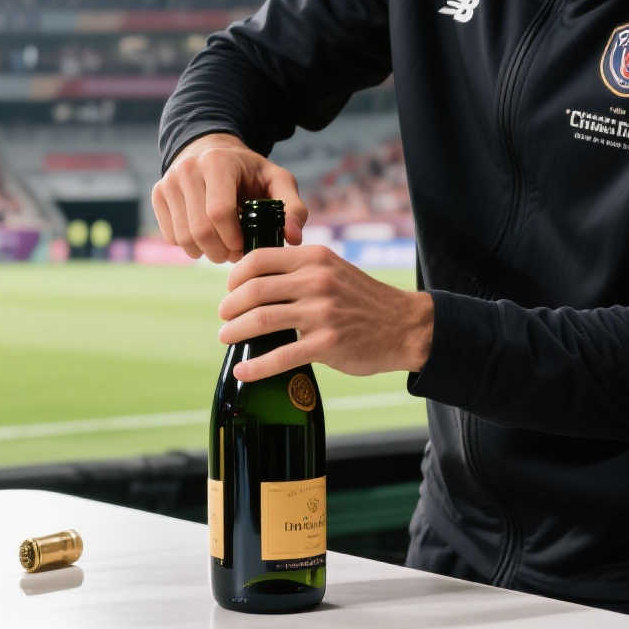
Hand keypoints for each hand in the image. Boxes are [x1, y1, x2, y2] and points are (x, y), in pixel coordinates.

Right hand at [151, 133, 306, 262]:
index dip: (232, 238)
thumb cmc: (249, 171)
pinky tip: (207, 237)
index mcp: (218, 163)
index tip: (244, 245)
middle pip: (199, 230)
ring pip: (183, 238)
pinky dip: (190, 246)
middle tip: (235, 253)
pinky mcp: (158, 194)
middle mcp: (188, 169)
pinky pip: (171, 236)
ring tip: (223, 245)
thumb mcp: (277, 181)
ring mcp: (169, 181)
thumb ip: (293, 208)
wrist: (212, 150)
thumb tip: (294, 239)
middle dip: (220, 251)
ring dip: (205, 252)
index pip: (219, 212)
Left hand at [216, 245, 433, 380]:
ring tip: (227, 337)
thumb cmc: (362, 299)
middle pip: (254, 290)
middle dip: (230, 306)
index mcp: (315, 258)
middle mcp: (317, 281)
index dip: (236, 276)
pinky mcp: (327, 344)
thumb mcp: (334, 269)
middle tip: (224, 317)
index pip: (258, 259)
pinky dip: (256, 366)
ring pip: (261, 320)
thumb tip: (255, 279)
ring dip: (235, 331)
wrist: (404, 326)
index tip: (230, 290)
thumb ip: (301, 269)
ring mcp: (322, 313)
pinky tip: (244, 371)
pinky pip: (280, 356)